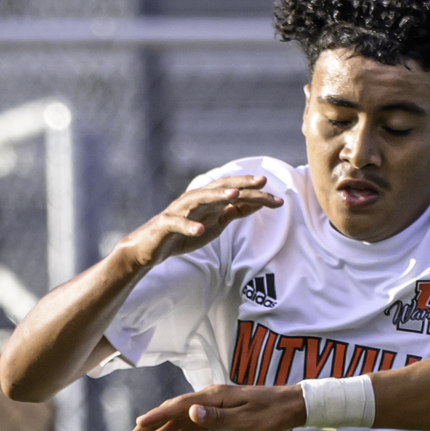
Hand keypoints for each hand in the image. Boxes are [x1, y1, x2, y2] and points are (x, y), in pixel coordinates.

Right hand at [117, 175, 282, 270]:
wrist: (151, 248)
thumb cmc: (185, 234)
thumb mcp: (216, 223)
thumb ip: (234, 211)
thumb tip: (258, 202)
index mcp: (209, 200)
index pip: (235, 192)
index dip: (256, 194)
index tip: (278, 199)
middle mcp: (195, 200)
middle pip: (220, 188)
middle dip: (241, 184)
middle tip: (262, 182)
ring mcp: (179, 211)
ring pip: (199, 199)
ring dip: (216, 196)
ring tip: (234, 195)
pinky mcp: (166, 225)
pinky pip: (178, 224)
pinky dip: (188, 226)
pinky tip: (200, 230)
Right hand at [128, 382, 304, 430]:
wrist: (291, 405)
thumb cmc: (271, 414)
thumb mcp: (246, 419)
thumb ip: (217, 417)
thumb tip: (190, 413)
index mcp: (213, 397)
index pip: (178, 407)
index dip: (157, 417)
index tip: (138, 427)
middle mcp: (209, 398)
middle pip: (173, 413)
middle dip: (151, 427)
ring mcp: (213, 406)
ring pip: (180, 420)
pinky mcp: (218, 414)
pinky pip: (192, 425)